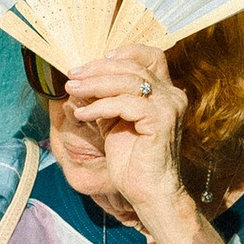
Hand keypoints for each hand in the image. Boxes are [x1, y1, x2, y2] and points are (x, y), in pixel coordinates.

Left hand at [60, 46, 190, 234]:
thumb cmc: (132, 161)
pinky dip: (100, 106)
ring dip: (94, 84)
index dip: (126, 51)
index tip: (98, 58)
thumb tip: (79, 81)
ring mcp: (169, 106)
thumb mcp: (115, 122)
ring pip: (127, 81)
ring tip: (72, 90)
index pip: (152, 56)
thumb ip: (105, 99)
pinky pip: (125, 103)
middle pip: (132, 66)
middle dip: (97, 69)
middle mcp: (172, 95)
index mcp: (165, 92)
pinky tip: (82, 114)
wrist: (148, 192)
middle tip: (72, 76)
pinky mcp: (161, 120)